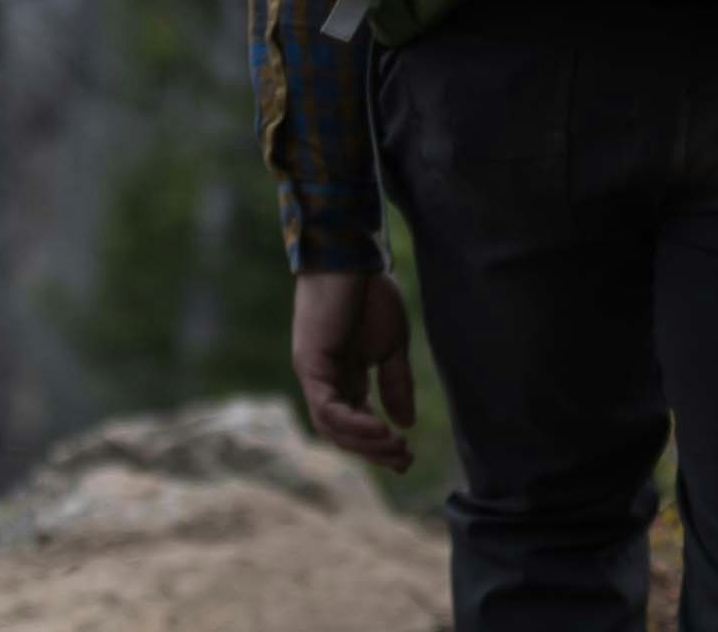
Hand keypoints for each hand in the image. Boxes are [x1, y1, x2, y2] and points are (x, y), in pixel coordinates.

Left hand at [291, 268, 418, 471]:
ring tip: (395, 445)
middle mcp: (325, 381)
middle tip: (404, 459)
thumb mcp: (392, 346)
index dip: (379, 443)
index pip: (357, 422)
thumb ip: (395, 384)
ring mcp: (314, 375)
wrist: (352, 256)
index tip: (407, 458)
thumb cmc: (371, 293)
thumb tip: (404, 423)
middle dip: (374, 450)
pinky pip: (326, 408)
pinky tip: (380, 427)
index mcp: (345, 376)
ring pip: (333, 427)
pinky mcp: (310, 366)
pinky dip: (352, 423)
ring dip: (364, 442)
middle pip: (344, 432)